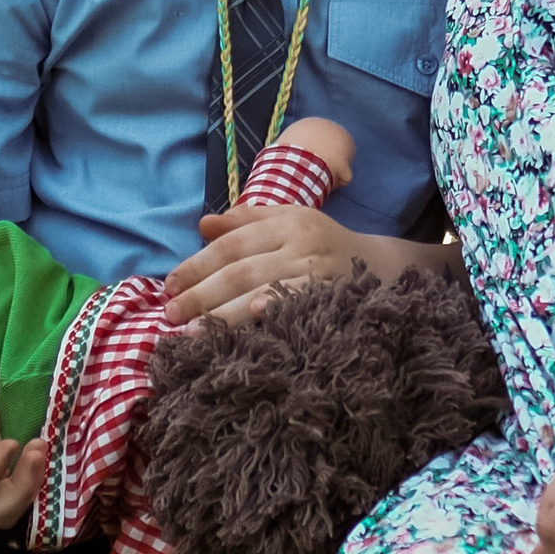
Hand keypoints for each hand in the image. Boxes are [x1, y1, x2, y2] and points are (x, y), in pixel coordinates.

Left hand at [162, 212, 436, 324]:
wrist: (386, 266)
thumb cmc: (327, 245)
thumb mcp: (291, 221)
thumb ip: (247, 221)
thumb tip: (202, 224)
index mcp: (287, 221)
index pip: (232, 244)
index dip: (197, 264)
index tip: (168, 286)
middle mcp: (302, 242)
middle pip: (241, 268)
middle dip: (202, 293)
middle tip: (170, 315)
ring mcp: (319, 271)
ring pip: (262, 288)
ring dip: (223, 313)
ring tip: (192, 333)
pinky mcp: (334, 297)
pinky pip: (298, 305)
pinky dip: (276, 310)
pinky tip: (253, 321)